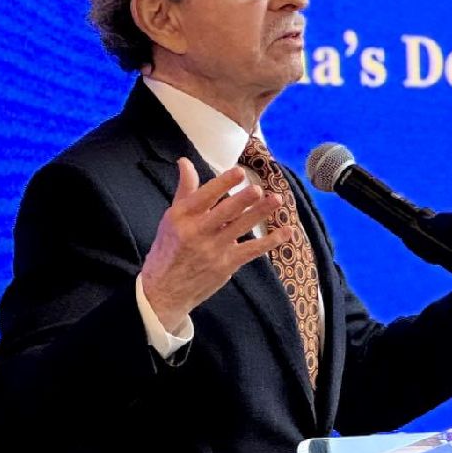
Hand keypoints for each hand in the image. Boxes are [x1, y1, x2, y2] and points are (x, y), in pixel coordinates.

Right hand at [139, 158, 294, 332]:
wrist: (164, 290)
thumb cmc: (169, 248)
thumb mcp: (172, 217)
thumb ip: (185, 189)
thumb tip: (185, 161)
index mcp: (181, 217)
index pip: (204, 196)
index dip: (222, 184)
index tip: (239, 172)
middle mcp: (197, 232)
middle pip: (224, 213)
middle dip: (242, 201)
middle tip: (258, 189)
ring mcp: (213, 250)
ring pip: (240, 228)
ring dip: (259, 213)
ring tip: (276, 200)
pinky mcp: (226, 265)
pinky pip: (251, 250)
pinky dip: (270, 242)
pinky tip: (287, 231)